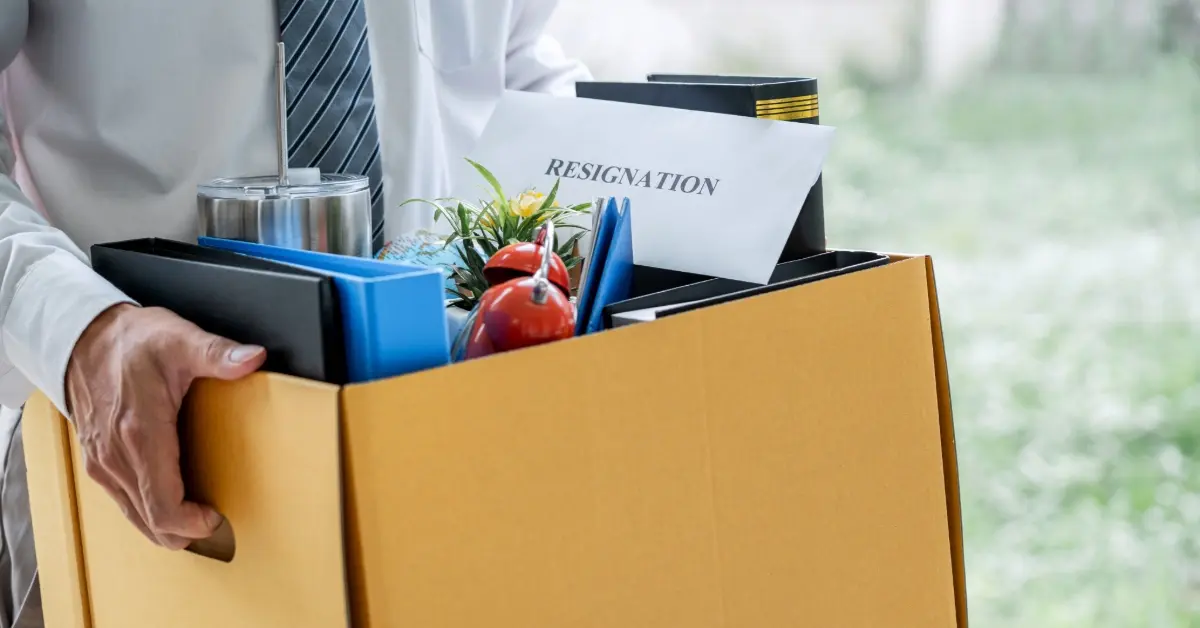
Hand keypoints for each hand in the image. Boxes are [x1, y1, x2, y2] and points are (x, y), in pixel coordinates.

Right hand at [66, 304, 265, 548]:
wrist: (82, 338)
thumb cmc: (132, 341)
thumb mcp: (179, 339)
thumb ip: (217, 353)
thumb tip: (251, 358)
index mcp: (140, 433)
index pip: (163, 505)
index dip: (191, 523)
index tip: (216, 518)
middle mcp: (116, 455)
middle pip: (149, 520)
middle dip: (184, 531)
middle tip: (216, 522)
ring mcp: (102, 462)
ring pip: (134, 516)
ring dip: (166, 524)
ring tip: (198, 515)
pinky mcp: (97, 461)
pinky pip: (123, 501)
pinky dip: (148, 510)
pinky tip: (171, 500)